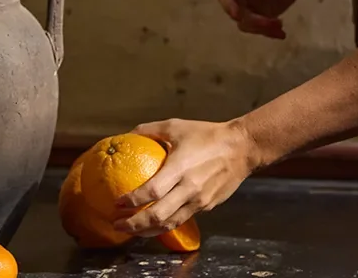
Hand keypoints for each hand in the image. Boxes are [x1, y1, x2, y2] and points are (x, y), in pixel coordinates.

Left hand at [113, 119, 256, 236]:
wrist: (241, 148)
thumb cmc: (206, 134)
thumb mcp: (175, 126)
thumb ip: (149, 130)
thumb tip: (127, 134)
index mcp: (179, 168)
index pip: (151, 191)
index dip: (132, 200)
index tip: (117, 202)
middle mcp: (189, 189)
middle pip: (158, 216)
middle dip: (135, 224)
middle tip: (117, 224)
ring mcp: (199, 201)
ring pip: (170, 224)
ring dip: (148, 231)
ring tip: (131, 230)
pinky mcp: (207, 207)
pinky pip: (182, 219)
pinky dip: (166, 225)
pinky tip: (154, 224)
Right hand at [216, 0, 307, 39]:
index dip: (227, 3)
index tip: (237, 15)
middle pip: (235, 10)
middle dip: (251, 20)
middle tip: (273, 23)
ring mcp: (248, 1)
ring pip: (245, 21)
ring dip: (260, 28)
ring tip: (280, 28)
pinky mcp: (260, 11)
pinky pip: (259, 26)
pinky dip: (268, 32)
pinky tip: (281, 33)